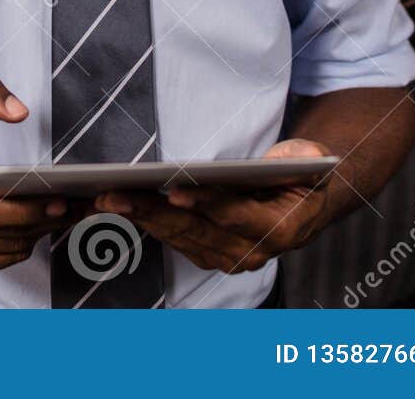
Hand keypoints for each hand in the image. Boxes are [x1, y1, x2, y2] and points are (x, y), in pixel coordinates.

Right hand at [0, 76, 80, 280]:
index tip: (58, 200)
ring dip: (40, 232)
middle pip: (2, 232)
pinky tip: (38, 225)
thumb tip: (19, 111)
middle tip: (77, 205)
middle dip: (44, 219)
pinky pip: (3, 260)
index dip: (23, 210)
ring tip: (65, 212)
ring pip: (8, 248)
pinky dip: (25, 244)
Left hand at [94, 139, 337, 274]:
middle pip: (194, 230)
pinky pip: (172, 238)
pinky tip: (116, 207)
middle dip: (151, 212)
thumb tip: (297, 157)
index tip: (174, 191)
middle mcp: (251, 252)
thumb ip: (305, 157)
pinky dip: (143, 222)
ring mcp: (227, 257)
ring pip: (177, 236)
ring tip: (103, 198)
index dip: (206, 204)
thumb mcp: (311, 159)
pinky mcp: (208, 252)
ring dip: (138, 218)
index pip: (236, 217)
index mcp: (279, 230)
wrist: (305, 206)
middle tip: (114, 196)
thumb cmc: (302, 176)